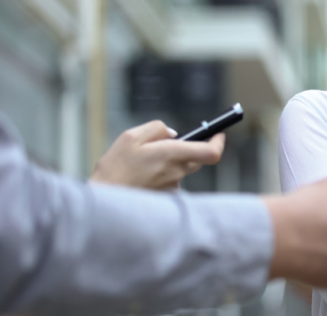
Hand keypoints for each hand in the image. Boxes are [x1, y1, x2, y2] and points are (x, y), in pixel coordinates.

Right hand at [91, 121, 223, 189]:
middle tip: (164, 147)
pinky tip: (141, 180)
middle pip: (196, 158)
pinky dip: (161, 178)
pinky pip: (171, 182)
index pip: (210, 152)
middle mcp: (177, 172)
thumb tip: (174, 134)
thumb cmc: (114, 169)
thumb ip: (156, 129)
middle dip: (187, 149)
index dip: (218, 142)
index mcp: (171, 155)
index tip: (218, 135)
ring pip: (181, 170)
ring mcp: (173, 187)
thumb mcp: (130, 137)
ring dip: (169, 164)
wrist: (103, 202)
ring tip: (141, 167)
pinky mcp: (167, 199)